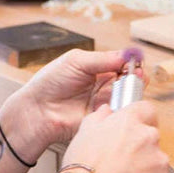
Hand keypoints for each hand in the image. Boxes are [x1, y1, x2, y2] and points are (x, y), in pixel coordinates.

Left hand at [1, 49, 126, 152]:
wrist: (39, 109)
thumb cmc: (51, 81)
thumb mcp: (76, 62)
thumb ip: (102, 59)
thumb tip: (127, 55)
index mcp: (96, 67)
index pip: (121, 62)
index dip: (129, 62)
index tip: (134, 62)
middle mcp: (103, 83)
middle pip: (128, 79)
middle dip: (134, 77)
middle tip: (133, 75)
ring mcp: (105, 101)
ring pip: (128, 95)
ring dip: (129, 92)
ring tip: (123, 88)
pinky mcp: (105, 118)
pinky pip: (122, 113)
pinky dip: (124, 108)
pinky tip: (118, 103)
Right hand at [59, 102, 170, 172]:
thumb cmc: (85, 163)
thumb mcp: (84, 131)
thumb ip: (99, 116)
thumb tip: (106, 110)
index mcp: (128, 121)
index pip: (146, 109)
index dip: (139, 116)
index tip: (133, 124)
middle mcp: (148, 137)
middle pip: (150, 136)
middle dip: (139, 144)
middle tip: (120, 155)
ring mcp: (159, 161)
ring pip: (155, 160)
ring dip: (143, 165)